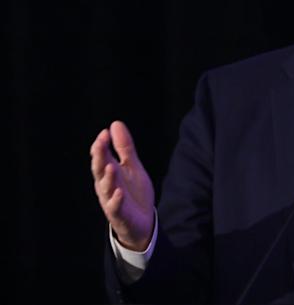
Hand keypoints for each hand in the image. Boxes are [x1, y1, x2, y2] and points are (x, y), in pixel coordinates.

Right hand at [90, 120, 154, 250]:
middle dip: (99, 156)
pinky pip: (115, 207)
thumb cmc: (133, 192)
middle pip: (99, 169)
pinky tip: (119, 192)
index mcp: (108, 172)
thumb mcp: (131, 166)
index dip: (101, 145)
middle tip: (101, 142)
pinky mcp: (119, 214)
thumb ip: (124, 147)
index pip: (101, 157)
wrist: (142, 222)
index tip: (105, 132)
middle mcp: (106, 185)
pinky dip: (116, 200)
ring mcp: (111, 200)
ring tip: (111, 166)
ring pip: (106, 187)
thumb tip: (114, 124)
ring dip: (107, 177)